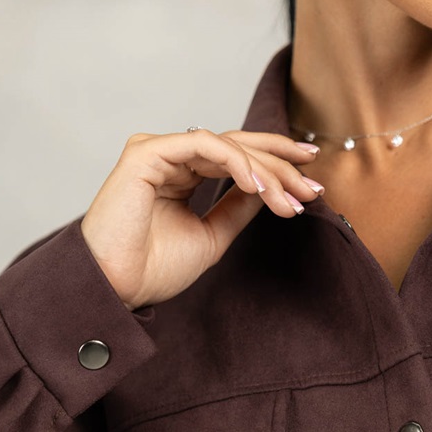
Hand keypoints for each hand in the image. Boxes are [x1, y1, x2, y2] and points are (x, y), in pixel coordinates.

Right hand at [79, 129, 322, 309]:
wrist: (119, 287)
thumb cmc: (153, 268)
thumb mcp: (213, 236)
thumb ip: (238, 207)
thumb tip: (272, 189)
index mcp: (184, 175)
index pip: (238, 159)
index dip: (277, 165)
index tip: (313, 183)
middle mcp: (171, 158)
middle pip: (239, 148)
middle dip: (281, 166)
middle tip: (313, 188)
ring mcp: (158, 151)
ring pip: (227, 145)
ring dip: (265, 170)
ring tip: (289, 198)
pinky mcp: (147, 151)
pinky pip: (203, 144)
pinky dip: (235, 161)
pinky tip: (258, 185)